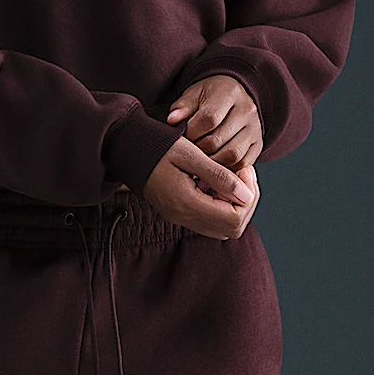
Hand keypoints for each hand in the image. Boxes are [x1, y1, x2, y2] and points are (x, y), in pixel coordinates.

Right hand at [140, 139, 259, 240]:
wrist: (125, 148)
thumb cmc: (156, 146)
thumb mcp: (190, 154)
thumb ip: (219, 175)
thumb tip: (247, 195)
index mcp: (186, 204)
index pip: (234, 219)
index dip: (248, 196)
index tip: (243, 169)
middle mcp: (184, 218)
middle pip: (233, 228)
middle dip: (245, 201)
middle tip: (241, 173)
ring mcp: (181, 218)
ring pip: (224, 228)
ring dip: (236, 204)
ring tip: (232, 176)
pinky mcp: (180, 214)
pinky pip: (211, 221)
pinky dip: (223, 206)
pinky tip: (218, 183)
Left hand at [166, 75, 263, 171]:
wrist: (234, 98)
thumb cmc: (209, 98)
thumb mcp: (193, 95)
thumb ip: (182, 107)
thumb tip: (172, 120)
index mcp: (229, 92)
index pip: (209, 118)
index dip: (191, 132)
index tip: (182, 136)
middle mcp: (247, 110)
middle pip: (218, 140)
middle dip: (198, 150)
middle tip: (187, 152)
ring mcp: (255, 129)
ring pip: (231, 156)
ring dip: (210, 162)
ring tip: (198, 160)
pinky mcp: (258, 145)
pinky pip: (242, 165)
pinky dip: (225, 169)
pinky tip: (212, 165)